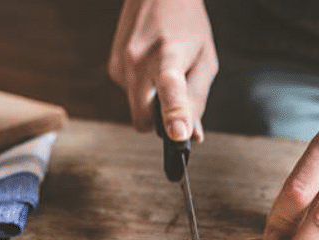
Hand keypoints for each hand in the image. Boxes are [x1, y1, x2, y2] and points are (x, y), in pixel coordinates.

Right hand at [108, 0, 217, 140]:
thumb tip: (192, 135)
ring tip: (165, 72)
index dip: (174, 114)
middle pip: (143, 119)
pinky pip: (130, 96)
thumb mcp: (205, 60)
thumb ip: (198, 99)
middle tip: (177, 107)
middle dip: (158, 123)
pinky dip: (143, 91)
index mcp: (168, 55)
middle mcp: (138, 60)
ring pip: (137, 109)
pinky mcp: (112, 68)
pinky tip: (150, 67)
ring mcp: (121, 64)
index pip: (170, 88)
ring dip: (152, 102)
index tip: (178, 134)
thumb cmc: (186, 25)